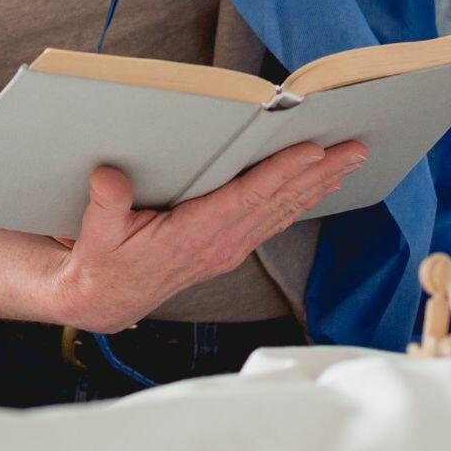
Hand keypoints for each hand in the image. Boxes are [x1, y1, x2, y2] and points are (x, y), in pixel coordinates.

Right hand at [53, 141, 365, 331]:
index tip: (312, 150)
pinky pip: (275, 220)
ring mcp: (229, 249)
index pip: (247, 197)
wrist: (104, 301)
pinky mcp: (230, 249)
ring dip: (319, 185)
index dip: (282, 172)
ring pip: (284, 212)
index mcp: (193, 235)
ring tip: (351, 160)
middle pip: (279, 202)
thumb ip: (106, 205)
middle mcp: (220, 244)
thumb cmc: (102, 263)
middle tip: (355, 148)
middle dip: (320, 173)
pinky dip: (302, 199)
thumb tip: (109, 177)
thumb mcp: (95, 235)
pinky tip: (320, 185)